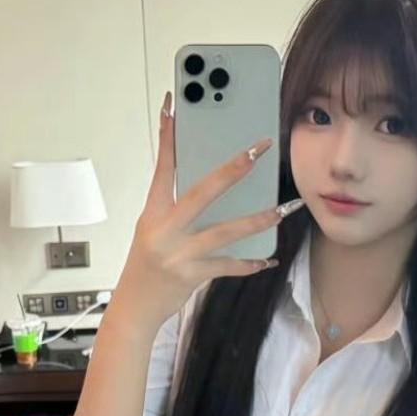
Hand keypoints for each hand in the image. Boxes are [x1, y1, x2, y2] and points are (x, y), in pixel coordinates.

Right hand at [115, 90, 304, 332]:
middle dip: (232, 170)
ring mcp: (179, 253)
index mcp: (153, 212)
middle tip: (257, 150)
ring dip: (257, 220)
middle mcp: (164, 229)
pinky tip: (268, 260)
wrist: (135, 307)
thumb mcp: (154, 231)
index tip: (173, 108)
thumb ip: (178, 210)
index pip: (162, 167)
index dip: (168, 136)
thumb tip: (214, 187)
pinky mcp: (192, 275)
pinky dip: (250, 263)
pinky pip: (229, 266)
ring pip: (225, 231)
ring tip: (281, 209)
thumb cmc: (146, 266)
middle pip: (202, 192)